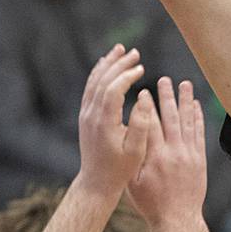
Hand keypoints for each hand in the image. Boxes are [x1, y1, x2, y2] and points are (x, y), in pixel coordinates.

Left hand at [77, 45, 152, 197]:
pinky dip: (99, 74)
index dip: (127, 76)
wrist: (97, 181)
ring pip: (94, 82)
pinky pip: (90, 89)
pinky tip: (107, 65)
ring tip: (121, 50)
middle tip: (135, 52)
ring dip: (107, 64)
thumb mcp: (136, 151)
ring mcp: (86, 114)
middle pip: (102, 81)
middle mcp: (91, 115)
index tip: (142, 69)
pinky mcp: (85, 116)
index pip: (113, 90)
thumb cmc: (120, 169)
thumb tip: (144, 99)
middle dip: (118, 64)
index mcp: (104, 122)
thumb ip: (141, 124)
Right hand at [128, 76, 206, 228]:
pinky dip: (198, 117)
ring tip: (184, 84)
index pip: (150, 124)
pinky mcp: (199, 159)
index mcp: (154, 157)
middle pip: (170, 117)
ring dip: (185, 101)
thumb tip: (128, 136)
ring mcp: (189, 154)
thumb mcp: (133, 183)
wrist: (178, 219)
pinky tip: (196, 105)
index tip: (143, 90)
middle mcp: (174, 152)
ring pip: (187, 121)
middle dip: (166, 97)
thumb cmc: (151, 204)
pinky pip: (199, 133)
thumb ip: (132, 159)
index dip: (146, 106)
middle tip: (163, 80)